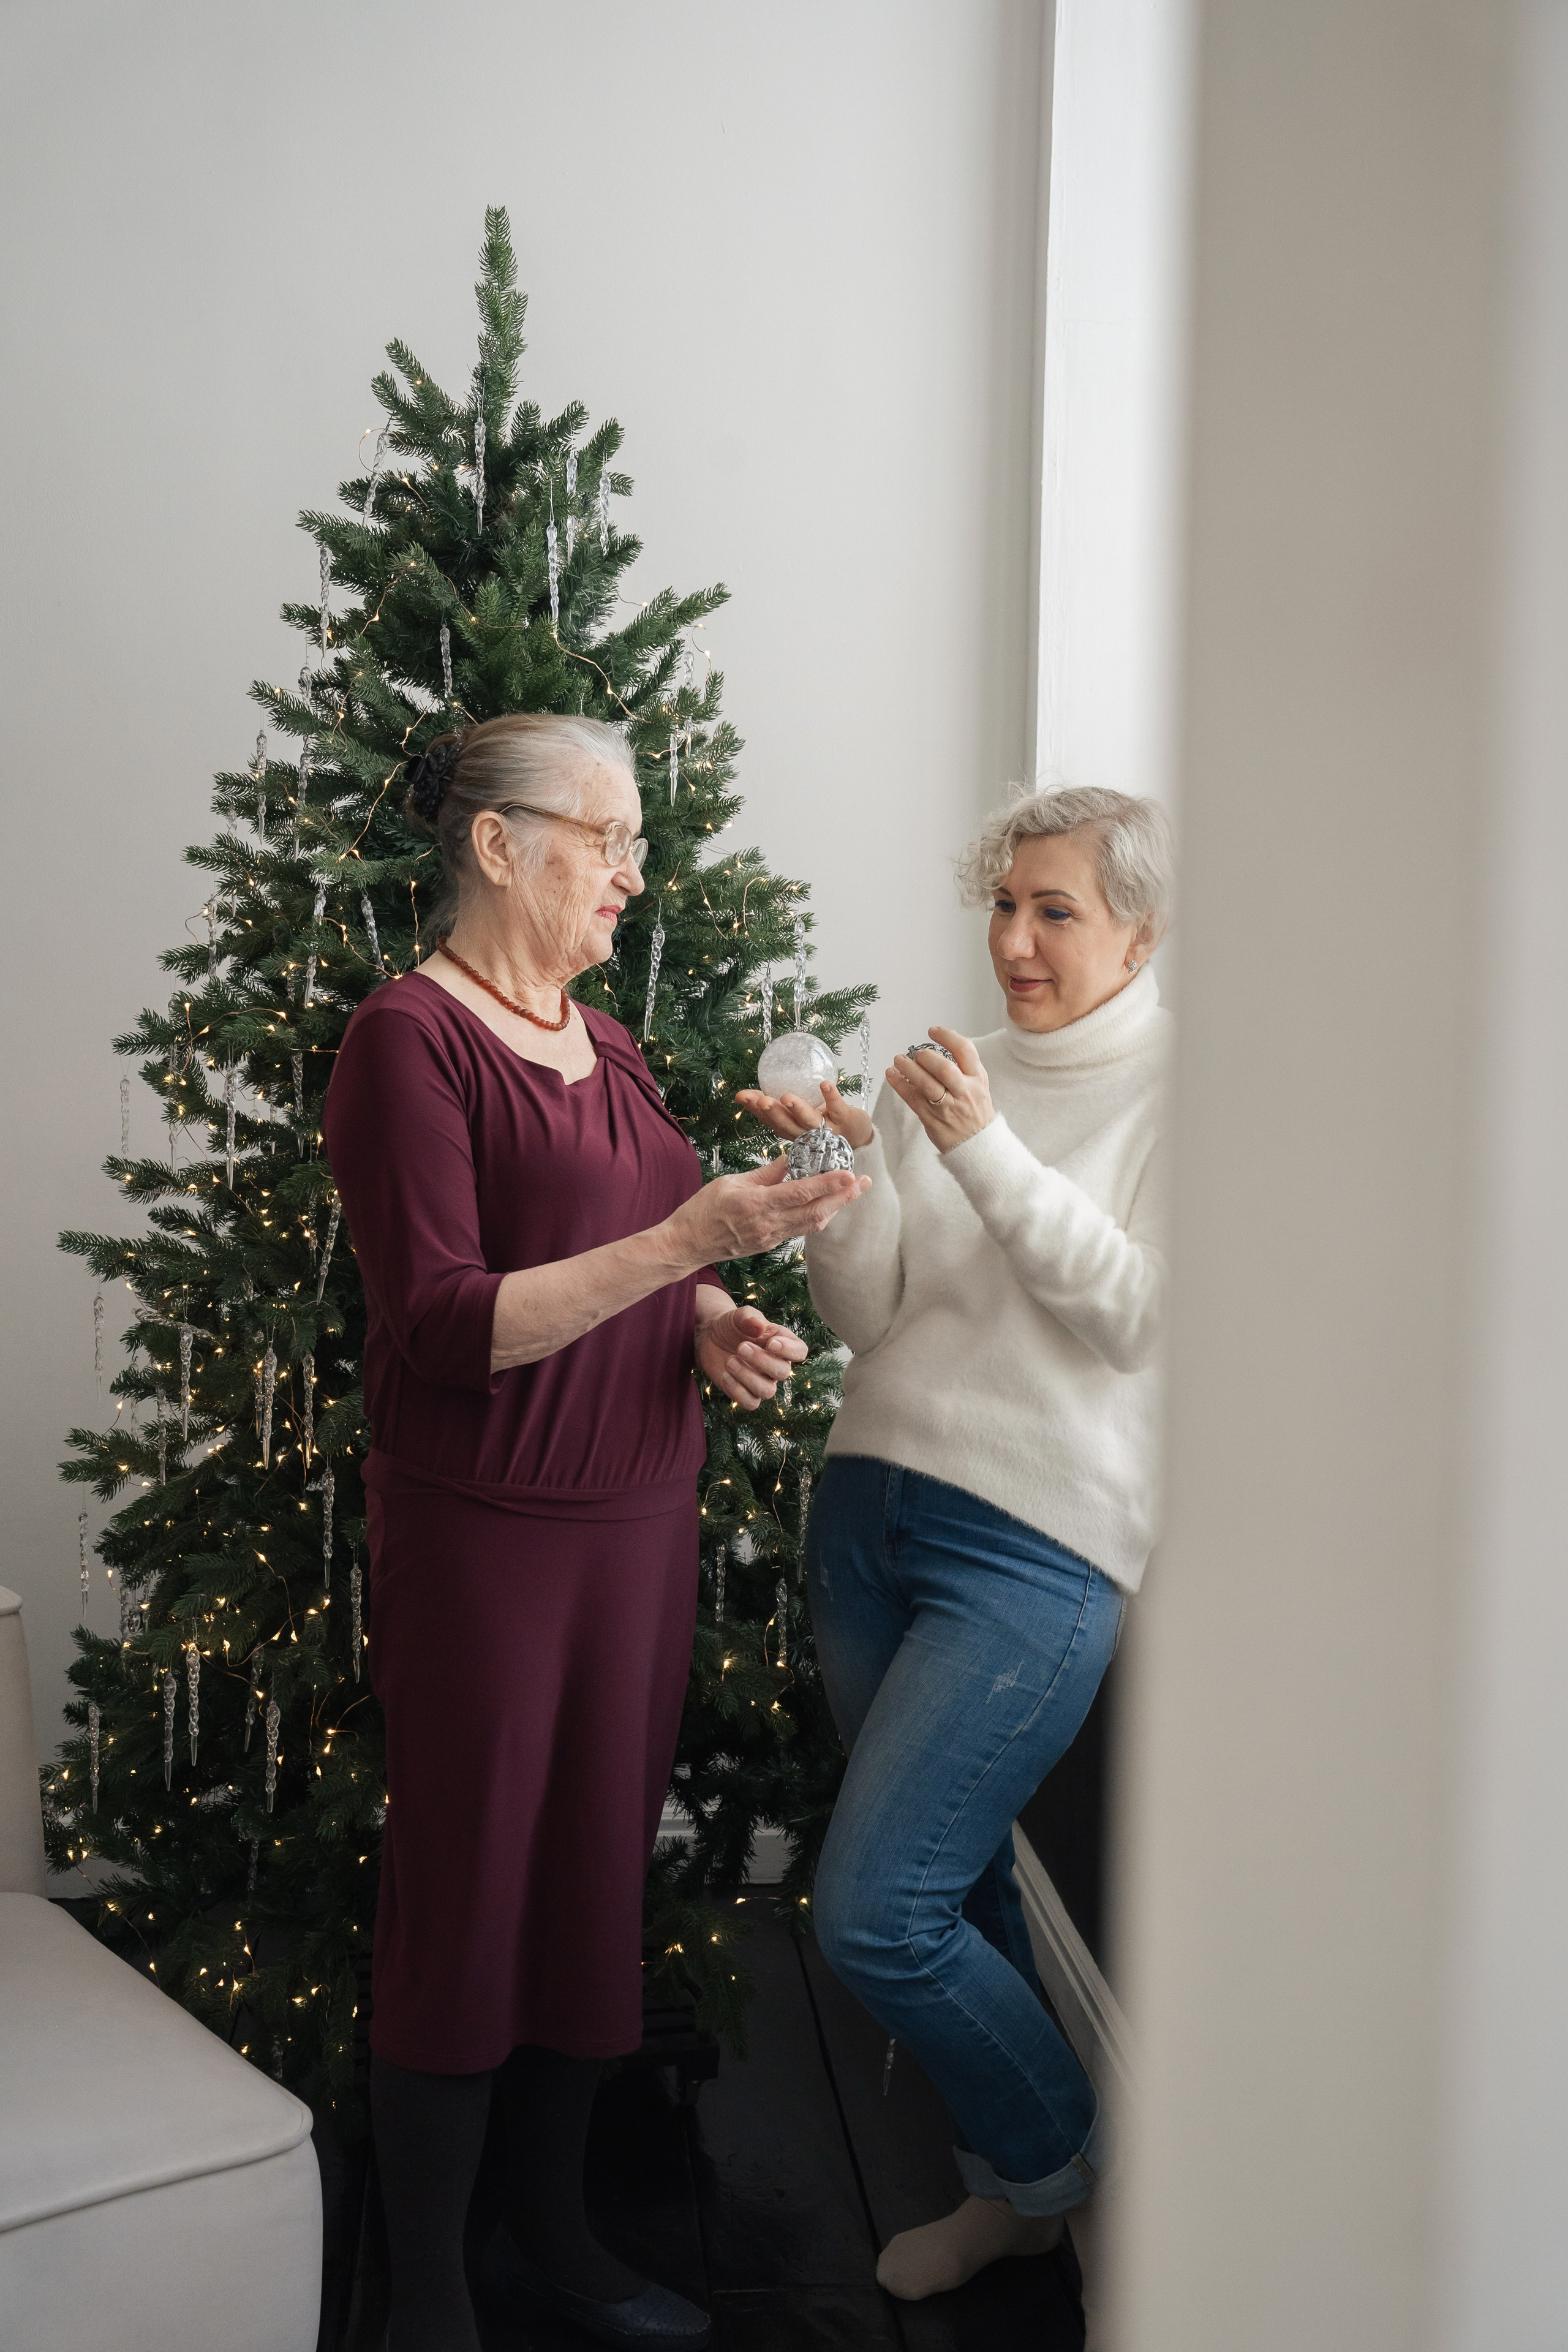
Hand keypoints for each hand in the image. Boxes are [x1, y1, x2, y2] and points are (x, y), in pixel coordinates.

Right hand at [663, 1155, 869, 1267]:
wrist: (687, 1245)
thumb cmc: (702, 1210)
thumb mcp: (731, 1183)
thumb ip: (766, 1173)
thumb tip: (792, 1157)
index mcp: (757, 1205)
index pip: (801, 1193)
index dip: (829, 1184)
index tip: (849, 1173)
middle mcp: (769, 1225)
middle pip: (816, 1212)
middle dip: (844, 1197)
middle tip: (864, 1182)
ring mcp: (771, 1238)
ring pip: (813, 1223)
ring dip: (835, 1207)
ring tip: (852, 1191)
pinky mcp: (770, 1244)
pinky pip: (801, 1229)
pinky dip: (818, 1216)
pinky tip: (827, 1205)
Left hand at [696, 1304, 806, 1408]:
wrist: (711, 1336)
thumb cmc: (732, 1325)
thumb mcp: (739, 1315)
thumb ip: (749, 1317)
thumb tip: (760, 1325)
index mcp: (782, 1343)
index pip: (799, 1351)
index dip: (790, 1350)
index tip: (771, 1343)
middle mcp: (776, 1364)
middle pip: (783, 1372)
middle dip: (762, 1361)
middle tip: (741, 1347)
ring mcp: (762, 1381)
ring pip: (767, 1391)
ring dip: (748, 1377)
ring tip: (730, 1361)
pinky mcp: (745, 1393)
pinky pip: (751, 1403)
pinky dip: (738, 1391)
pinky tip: (725, 1375)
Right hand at [735, 1079, 874, 1150]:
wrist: (857, 1135)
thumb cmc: (822, 1121)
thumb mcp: (796, 1115)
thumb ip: (776, 1105)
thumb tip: (743, 1094)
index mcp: (792, 1131)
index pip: (770, 1121)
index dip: (755, 1109)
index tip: (742, 1096)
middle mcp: (806, 1133)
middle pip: (787, 1124)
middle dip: (773, 1112)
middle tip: (761, 1101)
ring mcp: (826, 1128)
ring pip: (809, 1121)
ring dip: (798, 1109)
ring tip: (786, 1097)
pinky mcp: (845, 1120)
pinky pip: (837, 1107)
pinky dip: (831, 1096)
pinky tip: (825, 1084)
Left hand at [885, 1027, 994, 1151]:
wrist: (978, 1145)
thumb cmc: (975, 1112)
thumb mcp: (979, 1086)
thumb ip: (964, 1068)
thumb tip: (940, 1047)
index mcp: (977, 1078)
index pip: (964, 1050)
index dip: (947, 1037)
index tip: (933, 1031)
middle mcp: (964, 1091)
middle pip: (943, 1067)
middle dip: (926, 1057)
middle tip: (917, 1054)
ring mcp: (948, 1106)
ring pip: (926, 1084)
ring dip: (909, 1069)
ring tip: (898, 1060)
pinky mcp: (932, 1118)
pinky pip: (913, 1098)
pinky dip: (899, 1085)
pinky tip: (891, 1074)